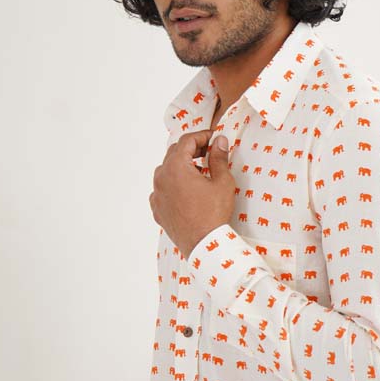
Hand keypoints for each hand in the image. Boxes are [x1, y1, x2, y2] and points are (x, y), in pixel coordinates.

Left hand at [149, 130, 234, 258]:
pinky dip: (174, 184)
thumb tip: (220, 142)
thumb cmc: (213, 214)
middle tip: (209, 152)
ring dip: (182, 166)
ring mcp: (157, 194)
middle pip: (175, 153)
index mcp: (176, 167)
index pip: (187, 141)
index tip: (214, 138)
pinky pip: (163, 189)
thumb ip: (219, 157)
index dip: (203, 136)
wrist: (204, 244)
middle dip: (192, 150)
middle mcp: (161, 177)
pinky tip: (188, 191)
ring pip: (166, 170)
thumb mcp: (222, 182)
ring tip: (199, 172)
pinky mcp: (157, 208)